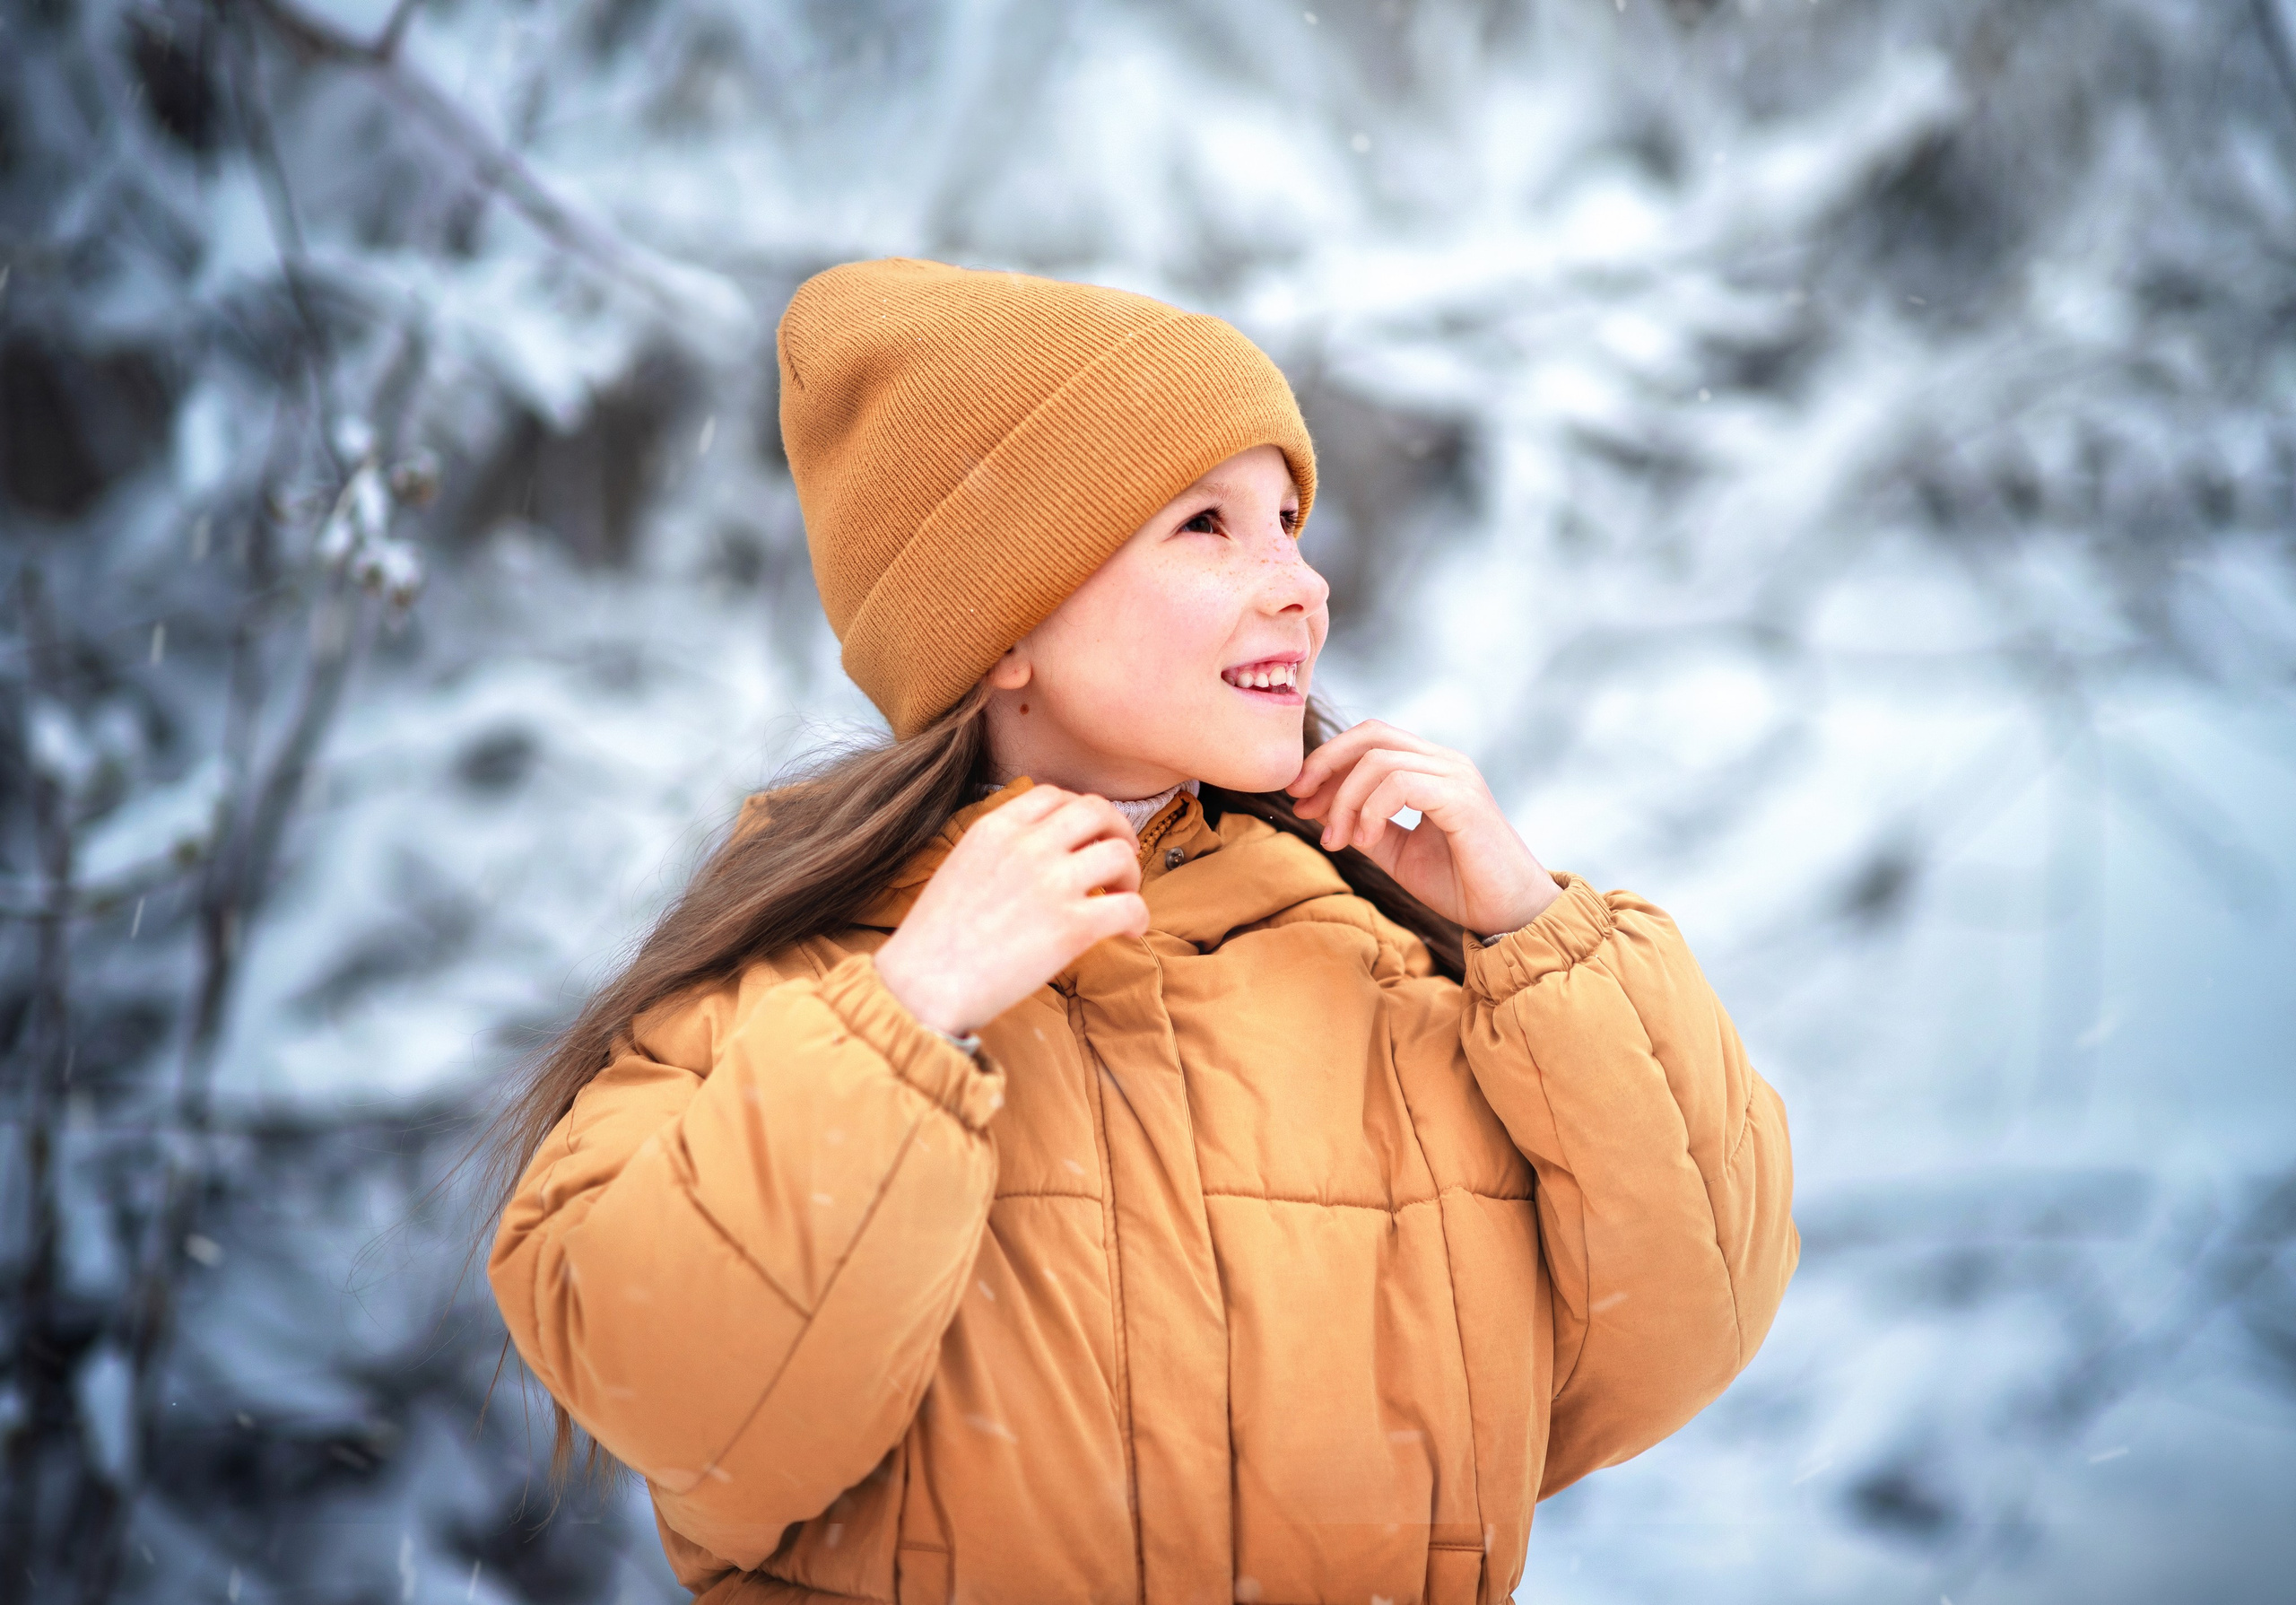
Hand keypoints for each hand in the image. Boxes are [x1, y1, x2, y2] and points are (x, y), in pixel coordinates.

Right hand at [874, 786, 1149, 1035]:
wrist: (923, 984)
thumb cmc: (935, 938)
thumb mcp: (960, 866)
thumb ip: (1000, 848)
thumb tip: (1042, 850)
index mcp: (994, 828)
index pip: (1054, 794)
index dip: (1079, 812)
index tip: (1086, 835)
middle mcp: (1026, 846)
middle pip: (1097, 811)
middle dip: (1118, 830)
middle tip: (1121, 857)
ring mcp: (1052, 884)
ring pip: (1120, 853)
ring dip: (1130, 875)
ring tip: (1120, 898)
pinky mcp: (1071, 926)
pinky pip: (1129, 907)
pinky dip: (1138, 918)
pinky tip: (1127, 933)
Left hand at [1287, 720, 1558, 935]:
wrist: (1508, 915)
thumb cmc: (1460, 885)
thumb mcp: (1397, 852)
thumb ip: (1365, 826)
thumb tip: (1321, 809)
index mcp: (1431, 769)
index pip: (1371, 740)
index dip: (1327, 763)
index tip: (1299, 800)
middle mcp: (1445, 762)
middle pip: (1371, 734)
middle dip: (1325, 764)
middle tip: (1301, 803)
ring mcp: (1456, 776)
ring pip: (1379, 760)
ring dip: (1345, 801)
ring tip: (1339, 842)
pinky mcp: (1462, 798)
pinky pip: (1400, 784)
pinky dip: (1371, 810)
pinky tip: (1364, 840)